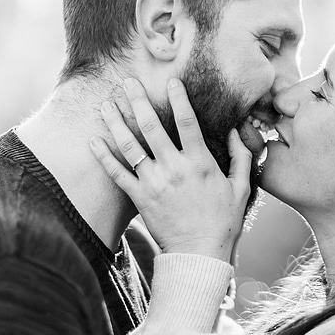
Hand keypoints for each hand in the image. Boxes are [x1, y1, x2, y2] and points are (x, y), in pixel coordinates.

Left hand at [90, 77, 250, 262]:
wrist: (200, 253)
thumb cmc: (223, 221)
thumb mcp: (241, 187)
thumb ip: (240, 157)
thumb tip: (237, 132)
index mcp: (200, 163)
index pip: (187, 122)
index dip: (178, 98)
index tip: (171, 80)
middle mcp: (174, 168)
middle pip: (151, 126)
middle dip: (138, 100)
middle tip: (127, 81)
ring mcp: (154, 183)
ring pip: (130, 146)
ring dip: (116, 122)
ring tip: (106, 104)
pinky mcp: (139, 198)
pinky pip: (117, 174)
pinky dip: (103, 156)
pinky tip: (93, 140)